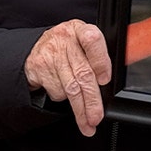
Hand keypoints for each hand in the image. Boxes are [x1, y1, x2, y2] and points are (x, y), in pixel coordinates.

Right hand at [23, 20, 111, 136]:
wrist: (36, 47)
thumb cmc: (67, 47)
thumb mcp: (83, 43)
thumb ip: (98, 56)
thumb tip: (115, 77)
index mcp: (81, 30)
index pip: (93, 41)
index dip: (101, 62)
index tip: (105, 80)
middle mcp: (65, 39)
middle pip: (83, 73)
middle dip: (92, 100)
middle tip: (96, 117)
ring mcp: (50, 53)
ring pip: (70, 88)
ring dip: (80, 109)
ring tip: (86, 121)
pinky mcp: (38, 67)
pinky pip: (56, 91)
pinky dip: (62, 97)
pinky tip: (62, 91)